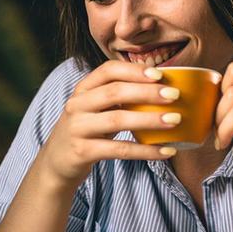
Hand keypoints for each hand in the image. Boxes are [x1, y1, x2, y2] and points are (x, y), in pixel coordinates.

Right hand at [39, 60, 183, 187]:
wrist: (57, 161)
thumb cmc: (86, 130)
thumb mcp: (95, 108)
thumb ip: (118, 96)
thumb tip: (164, 87)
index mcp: (83, 90)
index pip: (108, 71)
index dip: (134, 70)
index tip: (160, 74)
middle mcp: (77, 105)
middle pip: (114, 92)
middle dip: (147, 92)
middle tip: (175, 95)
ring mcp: (77, 128)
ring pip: (117, 119)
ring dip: (149, 119)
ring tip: (175, 120)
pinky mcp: (82, 151)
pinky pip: (119, 150)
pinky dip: (145, 151)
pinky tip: (165, 151)